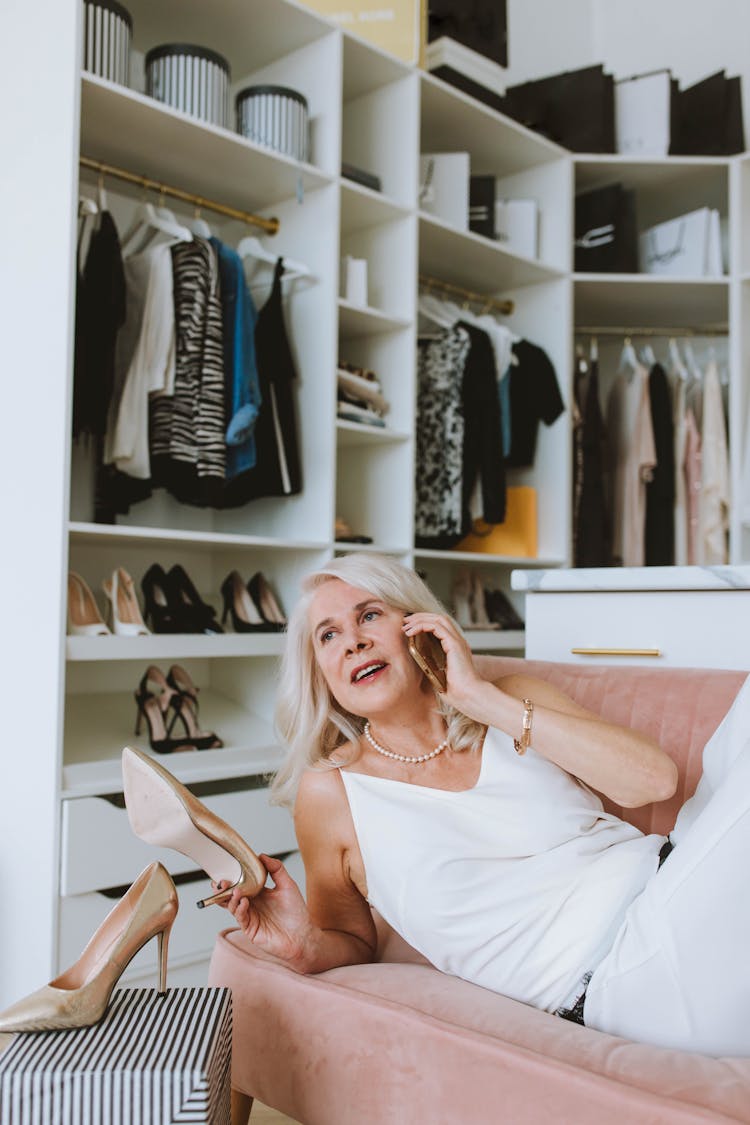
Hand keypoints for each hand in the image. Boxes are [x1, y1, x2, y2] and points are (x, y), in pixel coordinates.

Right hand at [214, 854, 316, 970]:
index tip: (227, 868)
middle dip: (223, 888)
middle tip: (222, 882)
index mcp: (259, 892)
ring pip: (232, 906)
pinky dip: (239, 909)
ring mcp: (250, 916)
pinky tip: (243, 902)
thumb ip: (276, 869)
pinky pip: (240, 918)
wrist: (302, 936)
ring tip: (235, 890)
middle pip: (231, 894)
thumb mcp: (288, 885)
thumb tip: (262, 855)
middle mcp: (252, 904)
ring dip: (231, 898)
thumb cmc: (297, 913)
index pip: (241, 882)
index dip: (232, 876)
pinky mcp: (250, 929)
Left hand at [403, 611, 482, 710]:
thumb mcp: (439, 674)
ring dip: (420, 619)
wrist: (468, 695)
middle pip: (439, 618)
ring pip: (438, 619)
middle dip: (420, 617)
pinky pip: (437, 627)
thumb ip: (432, 665)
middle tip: (405, 621)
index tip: (410, 627)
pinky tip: (411, 632)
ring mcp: (457, 641)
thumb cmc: (456, 691)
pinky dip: (422, 625)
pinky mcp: (454, 644)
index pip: (440, 626)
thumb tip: (419, 660)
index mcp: (455, 647)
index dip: (424, 622)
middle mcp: (458, 641)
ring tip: (406, 624)